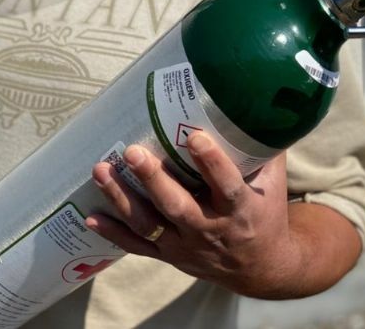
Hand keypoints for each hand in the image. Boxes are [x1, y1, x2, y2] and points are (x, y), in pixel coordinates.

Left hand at [86, 132, 300, 297]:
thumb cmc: (265, 213)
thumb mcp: (272, 181)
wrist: (259, 268)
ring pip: (149, 225)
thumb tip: (253, 95)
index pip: (227, 185)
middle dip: (153, 180)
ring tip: (100, 170)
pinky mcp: (169, 256)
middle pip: (177, 206)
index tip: (195, 136)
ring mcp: (186, 246)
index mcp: (241, 210)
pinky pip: (137, 246)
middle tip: (132, 152)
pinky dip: (113, 233)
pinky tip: (91, 215)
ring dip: (121, 199)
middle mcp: (211, 229)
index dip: (212, 162)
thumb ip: (262, 144)